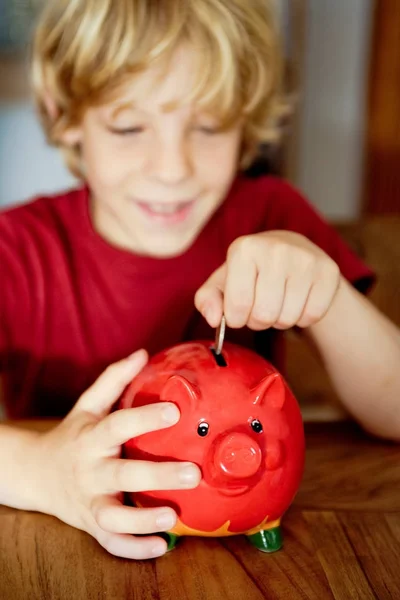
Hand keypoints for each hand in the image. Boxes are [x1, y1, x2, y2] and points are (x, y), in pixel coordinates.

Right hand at [32, 351, 200, 559]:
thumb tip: (143, 352)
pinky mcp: (91, 524)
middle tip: (193, 473)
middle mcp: (90, 470)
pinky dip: (133, 548)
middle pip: (122, 474)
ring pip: (113, 516)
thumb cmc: (74, 434)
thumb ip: (114, 379)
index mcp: (93, 438)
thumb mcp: (87, 405)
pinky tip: (161, 547)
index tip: (175, 411)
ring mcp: (89, 500)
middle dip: (156, 475)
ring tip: (172, 516)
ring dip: (141, 519)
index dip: (144, 418)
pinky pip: (111, 542)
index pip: (118, 425)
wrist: (36, 472)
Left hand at [195, 231, 340, 330]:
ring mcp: (305, 259)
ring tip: (278, 301)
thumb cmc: (252, 271)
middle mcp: (276, 249)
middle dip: (258, 320)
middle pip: (263, 315)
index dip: (236, 317)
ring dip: (280, 320)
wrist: (293, 250)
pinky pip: (311, 316)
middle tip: (260, 305)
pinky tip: (298, 300)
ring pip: (287, 319)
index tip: (239, 308)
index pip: (236, 306)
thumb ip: (207, 300)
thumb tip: (213, 318)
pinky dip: (302, 318)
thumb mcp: (223, 281)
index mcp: (244, 249)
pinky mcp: (328, 272)